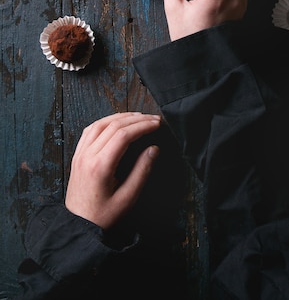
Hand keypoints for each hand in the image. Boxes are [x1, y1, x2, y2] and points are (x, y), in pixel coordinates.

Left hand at [65, 112, 160, 228]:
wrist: (77, 226)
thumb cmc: (103, 216)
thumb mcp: (127, 199)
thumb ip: (142, 172)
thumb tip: (154, 149)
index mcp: (100, 166)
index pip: (123, 135)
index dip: (142, 126)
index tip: (156, 124)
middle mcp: (87, 156)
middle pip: (113, 126)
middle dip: (136, 119)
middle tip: (153, 119)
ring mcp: (80, 154)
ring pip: (100, 124)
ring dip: (121, 117)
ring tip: (138, 116)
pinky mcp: (77, 156)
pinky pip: (90, 130)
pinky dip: (105, 121)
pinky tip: (115, 121)